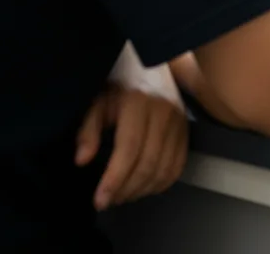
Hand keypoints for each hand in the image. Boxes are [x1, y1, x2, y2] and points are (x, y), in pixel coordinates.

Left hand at [75, 83, 188, 210]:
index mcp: (139, 102)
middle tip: (108, 201)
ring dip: (143, 190)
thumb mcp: (97, 102)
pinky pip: (178, 165)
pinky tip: (144, 187)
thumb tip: (83, 160)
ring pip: (165, 167)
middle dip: (127, 189)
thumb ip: (88, 129)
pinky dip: (162, 183)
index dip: (115, 178)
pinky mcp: (186, 130)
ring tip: (123, 196)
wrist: (149, 68)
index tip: (100, 201)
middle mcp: (164, 111)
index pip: (129, 148)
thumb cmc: (119, 87)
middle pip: (148, 162)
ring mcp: (179, 121)